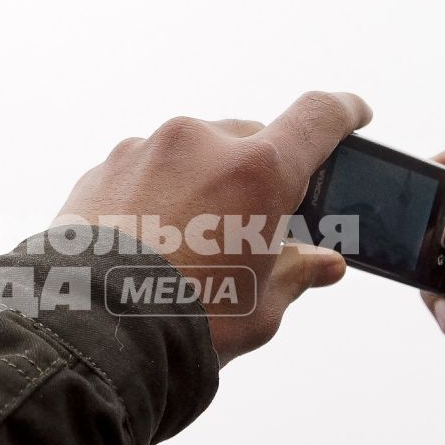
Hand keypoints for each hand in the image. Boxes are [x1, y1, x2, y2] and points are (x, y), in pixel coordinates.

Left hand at [57, 92, 370, 364]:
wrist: (91, 332)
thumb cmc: (186, 321)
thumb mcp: (260, 305)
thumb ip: (296, 274)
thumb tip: (323, 264)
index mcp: (259, 169)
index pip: (318, 117)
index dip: (342, 112)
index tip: (353, 114)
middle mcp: (203, 142)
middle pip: (251, 140)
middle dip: (259, 173)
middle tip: (254, 221)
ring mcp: (147, 149)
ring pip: (193, 153)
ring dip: (202, 182)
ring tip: (191, 242)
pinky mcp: (104, 167)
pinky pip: (145, 170)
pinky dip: (156, 194)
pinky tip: (149, 241)